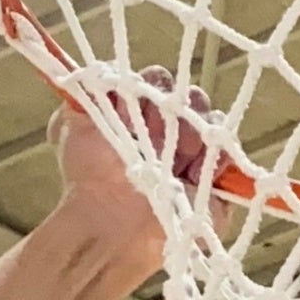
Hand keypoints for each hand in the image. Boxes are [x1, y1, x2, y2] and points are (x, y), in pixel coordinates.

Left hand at [52, 68, 209, 283]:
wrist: (110, 226)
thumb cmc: (89, 178)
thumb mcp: (71, 127)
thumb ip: (83, 96)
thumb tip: (92, 74)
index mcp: (141, 113)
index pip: (159, 81)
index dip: (152, 87)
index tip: (138, 107)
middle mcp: (171, 130)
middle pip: (191, 97)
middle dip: (176, 110)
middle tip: (155, 137)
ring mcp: (196, 154)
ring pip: (212, 121)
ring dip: (192, 136)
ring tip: (171, 164)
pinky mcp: (216, 180)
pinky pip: (229, 154)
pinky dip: (214, 160)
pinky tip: (190, 177)